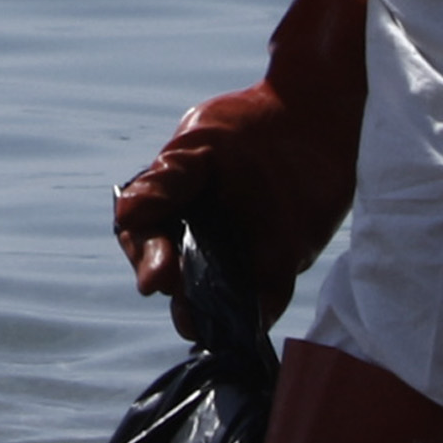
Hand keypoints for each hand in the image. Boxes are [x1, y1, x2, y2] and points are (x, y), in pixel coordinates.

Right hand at [114, 0, 364, 304]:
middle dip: (177, 295)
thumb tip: (125, 217)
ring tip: (204, 322)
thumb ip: (166, 182)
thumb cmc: (249, 124)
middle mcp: (201, 234)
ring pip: (216, 296)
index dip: (146, 259)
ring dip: (208, 314)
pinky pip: (263, 300)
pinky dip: (254, 315)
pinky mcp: (282, 264)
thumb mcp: (200, 143)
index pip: (144, 239)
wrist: (316, 118)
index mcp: (173, 204)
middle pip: (176, 277)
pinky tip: (246, 323)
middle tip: (185, 303)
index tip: (156, 279)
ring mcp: (241, 253)